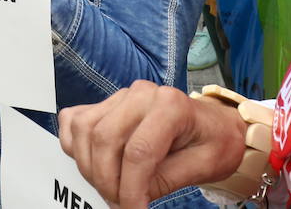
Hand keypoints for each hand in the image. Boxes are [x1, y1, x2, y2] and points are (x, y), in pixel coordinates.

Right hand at [58, 81, 247, 208]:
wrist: (215, 125)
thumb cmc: (213, 143)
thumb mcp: (202, 167)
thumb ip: (163, 181)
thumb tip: (129, 200)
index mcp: (171, 105)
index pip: (138, 151)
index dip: (130, 189)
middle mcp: (141, 93)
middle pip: (104, 139)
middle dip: (106, 180)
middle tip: (119, 204)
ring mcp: (121, 96)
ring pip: (85, 129)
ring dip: (88, 166)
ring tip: (110, 188)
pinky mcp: (107, 103)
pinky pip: (75, 120)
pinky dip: (75, 145)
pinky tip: (92, 163)